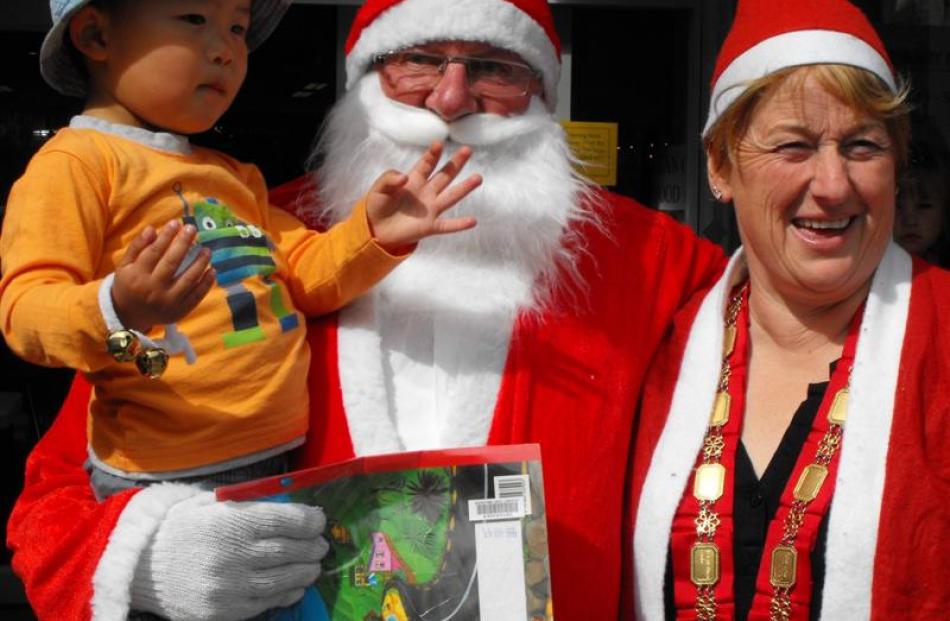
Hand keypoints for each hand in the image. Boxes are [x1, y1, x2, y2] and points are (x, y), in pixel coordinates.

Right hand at [112, 220, 214, 331]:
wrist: (129, 315)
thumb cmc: (128, 284)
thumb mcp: (125, 266)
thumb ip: (137, 247)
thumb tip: (152, 228)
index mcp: (137, 276)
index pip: (154, 252)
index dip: (166, 236)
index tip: (176, 223)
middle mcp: (153, 289)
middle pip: (172, 263)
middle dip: (184, 244)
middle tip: (192, 229)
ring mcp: (168, 302)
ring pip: (187, 279)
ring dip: (200, 263)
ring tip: (207, 250)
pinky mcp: (179, 311)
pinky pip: (196, 296)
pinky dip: (206, 283)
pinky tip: (212, 270)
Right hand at [131, 491, 328, 620]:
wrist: (139, 567)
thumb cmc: (179, 529)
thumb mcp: (209, 504)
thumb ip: (248, 504)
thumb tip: (291, 507)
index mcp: (230, 522)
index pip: (285, 520)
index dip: (309, 520)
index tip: (318, 520)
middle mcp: (232, 554)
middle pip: (288, 549)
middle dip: (311, 546)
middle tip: (321, 544)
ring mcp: (228, 586)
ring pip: (282, 578)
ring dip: (305, 571)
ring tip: (314, 564)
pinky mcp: (223, 610)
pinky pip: (265, 602)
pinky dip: (286, 593)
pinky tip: (295, 585)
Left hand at [365, 141, 480, 253]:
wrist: (376, 229)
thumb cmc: (378, 205)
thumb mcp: (379, 188)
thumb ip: (389, 179)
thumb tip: (404, 178)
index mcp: (414, 180)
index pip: (426, 164)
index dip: (432, 154)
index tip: (438, 144)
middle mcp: (426, 192)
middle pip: (444, 175)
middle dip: (455, 163)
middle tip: (467, 150)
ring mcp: (430, 209)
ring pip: (451, 196)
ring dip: (465, 188)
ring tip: (478, 178)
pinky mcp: (430, 226)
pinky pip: (447, 225)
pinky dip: (459, 224)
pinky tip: (473, 221)